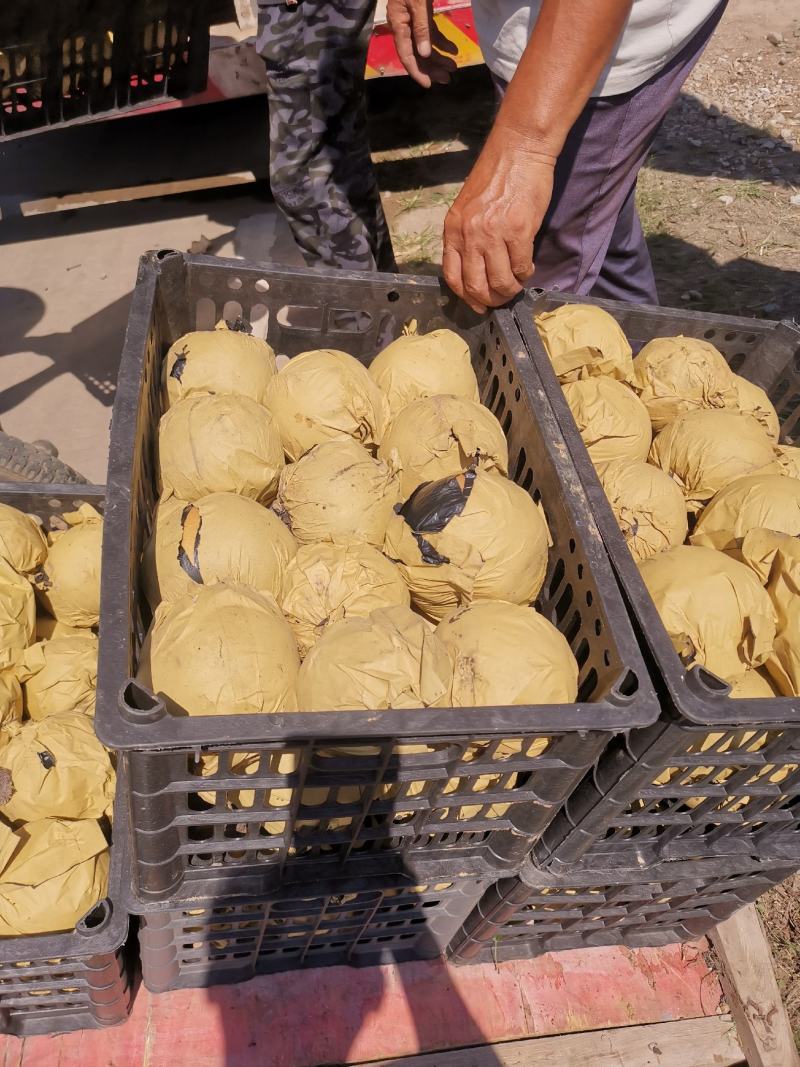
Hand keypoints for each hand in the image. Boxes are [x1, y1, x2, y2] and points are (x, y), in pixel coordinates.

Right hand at [387, 0, 457, 86]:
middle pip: (416, 53)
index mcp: (398, 23)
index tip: (428, 84)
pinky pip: (430, 33)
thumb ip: (422, 27)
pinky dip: (441, 42)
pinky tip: (452, 50)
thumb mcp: (419, 3)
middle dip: (432, 67)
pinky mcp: (421, 14)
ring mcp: (411, 20)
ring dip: (439, 57)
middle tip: (447, 79)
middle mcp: (403, 25)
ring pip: (425, 45)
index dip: (417, 71)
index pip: (405, 54)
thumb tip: (424, 54)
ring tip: (453, 67)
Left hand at [443, 132, 555, 312]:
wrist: (519, 150)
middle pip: (475, 286)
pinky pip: (520, 267)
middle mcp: (469, 235)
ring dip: (510, 290)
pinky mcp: (518, 231)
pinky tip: (527, 268)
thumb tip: (476, 269)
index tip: (478, 304)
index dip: (466, 297)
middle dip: (490, 300)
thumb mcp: (468, 208)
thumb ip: (467, 236)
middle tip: (501, 299)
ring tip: (517, 284)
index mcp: (453, 229)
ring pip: (500, 282)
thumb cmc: (496, 177)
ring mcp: (493, 234)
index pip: (452, 277)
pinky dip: (525, 274)